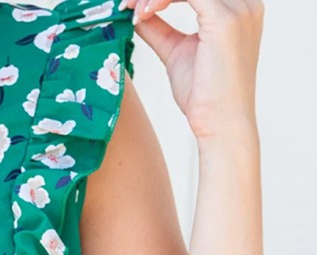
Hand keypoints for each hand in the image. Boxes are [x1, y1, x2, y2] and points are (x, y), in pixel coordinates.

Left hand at [120, 0, 264, 140]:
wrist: (219, 126)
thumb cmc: (203, 97)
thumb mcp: (176, 52)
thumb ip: (160, 28)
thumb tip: (138, 11)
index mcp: (237, 8)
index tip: (132, 4)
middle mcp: (245, 3)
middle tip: (127, 4)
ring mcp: (239, 9)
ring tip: (134, 12)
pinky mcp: (225, 20)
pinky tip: (143, 15)